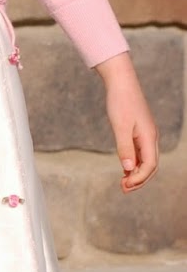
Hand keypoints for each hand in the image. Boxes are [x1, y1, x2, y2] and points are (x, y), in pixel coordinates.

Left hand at [94, 52, 158, 191]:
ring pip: (146, 160)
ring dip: (136, 173)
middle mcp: (151, 137)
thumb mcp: (120, 126)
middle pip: (150, 166)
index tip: (125, 185)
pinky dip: (133, 163)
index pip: (150, 165)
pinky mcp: (139, 131)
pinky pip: (140, 152)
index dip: (139, 178)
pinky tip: (124, 169)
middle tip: (123, 189)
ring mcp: (145, 134)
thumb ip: (125, 148)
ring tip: (123, 183)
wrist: (121, 82)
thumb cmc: (121, 102)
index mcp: (149, 137)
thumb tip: (129, 168)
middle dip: (139, 180)